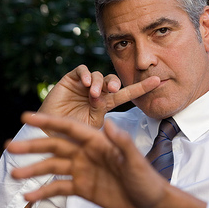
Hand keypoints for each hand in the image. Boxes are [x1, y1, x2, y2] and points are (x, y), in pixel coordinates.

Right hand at [7, 113, 205, 207]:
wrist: (153, 207)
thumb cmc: (148, 182)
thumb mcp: (136, 163)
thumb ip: (122, 144)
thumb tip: (108, 123)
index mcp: (98, 142)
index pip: (69, 128)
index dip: (47, 122)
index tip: (26, 117)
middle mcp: (88, 153)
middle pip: (55, 146)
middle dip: (33, 146)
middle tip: (10, 146)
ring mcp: (84, 171)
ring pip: (53, 167)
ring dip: (33, 170)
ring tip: (13, 175)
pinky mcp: (83, 188)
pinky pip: (59, 188)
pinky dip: (44, 192)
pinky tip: (28, 196)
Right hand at [38, 65, 159, 127]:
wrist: (50, 136)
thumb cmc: (72, 137)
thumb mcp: (94, 131)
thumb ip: (105, 121)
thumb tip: (115, 114)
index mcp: (105, 105)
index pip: (127, 94)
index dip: (141, 87)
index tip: (158, 81)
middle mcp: (96, 93)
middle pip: (112, 81)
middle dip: (115, 83)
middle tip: (112, 90)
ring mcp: (83, 86)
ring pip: (99, 75)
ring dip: (99, 83)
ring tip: (93, 94)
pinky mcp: (70, 80)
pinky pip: (82, 70)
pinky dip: (86, 74)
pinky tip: (86, 83)